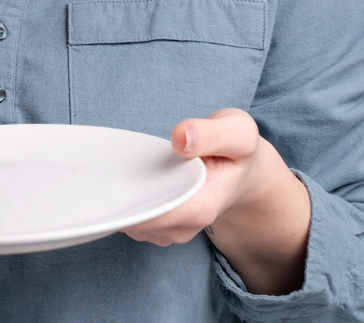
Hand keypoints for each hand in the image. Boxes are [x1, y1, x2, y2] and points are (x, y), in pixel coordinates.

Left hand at [121, 108, 310, 294]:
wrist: (244, 173)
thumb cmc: (237, 151)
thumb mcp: (236, 132)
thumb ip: (211, 134)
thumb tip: (181, 138)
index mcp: (201, 207)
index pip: (154, 214)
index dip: (130, 198)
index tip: (118, 174)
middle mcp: (185, 226)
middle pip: (135, 220)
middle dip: (121, 195)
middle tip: (118, 164)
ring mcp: (172, 231)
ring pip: (129, 222)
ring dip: (123, 197)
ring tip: (133, 167)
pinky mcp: (162, 227)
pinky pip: (131, 219)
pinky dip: (127, 200)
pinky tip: (135, 178)